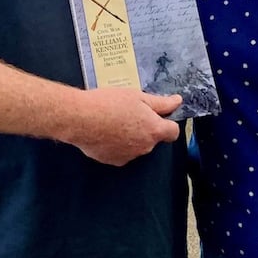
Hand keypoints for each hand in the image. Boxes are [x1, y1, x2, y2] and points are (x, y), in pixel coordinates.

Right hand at [66, 88, 181, 166]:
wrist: (81, 119)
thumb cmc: (109, 104)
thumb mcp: (137, 96)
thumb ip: (160, 102)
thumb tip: (177, 101)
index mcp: (153, 130)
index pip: (173, 132)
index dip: (168, 122)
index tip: (160, 114)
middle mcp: (144, 147)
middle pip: (153, 137)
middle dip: (146, 126)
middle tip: (131, 110)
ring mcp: (128, 156)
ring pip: (136, 145)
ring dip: (131, 135)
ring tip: (115, 119)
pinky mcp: (113, 161)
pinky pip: (121, 151)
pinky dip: (117, 143)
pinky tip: (106, 130)